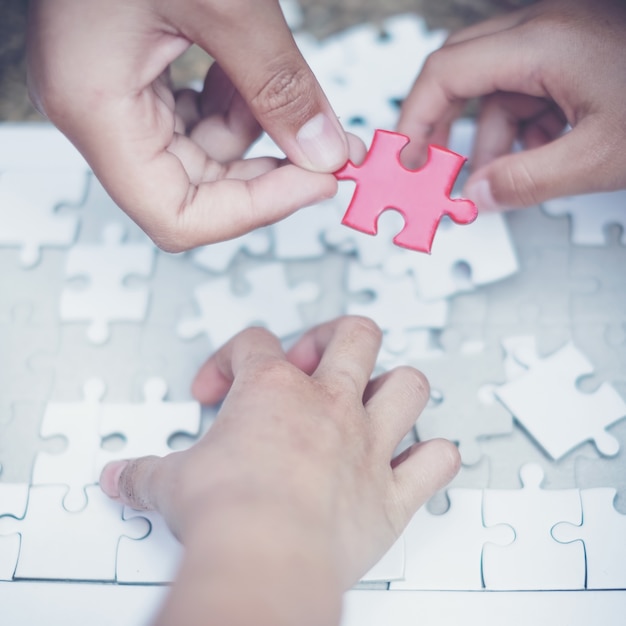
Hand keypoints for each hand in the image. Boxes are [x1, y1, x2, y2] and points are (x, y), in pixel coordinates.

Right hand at [27, 0, 353, 250]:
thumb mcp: (224, 1)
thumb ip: (279, 86)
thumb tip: (322, 152)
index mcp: (96, 107)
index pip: (178, 216)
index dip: (254, 211)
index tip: (314, 184)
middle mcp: (97, 112)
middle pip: (195, 191)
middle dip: (269, 174)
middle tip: (327, 152)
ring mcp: (113, 95)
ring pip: (200, 156)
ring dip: (255, 134)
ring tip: (290, 94)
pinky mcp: (132, 76)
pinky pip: (192, 118)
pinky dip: (233, 105)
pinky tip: (253, 75)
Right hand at [100, 316, 459, 625]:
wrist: (262, 558)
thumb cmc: (224, 513)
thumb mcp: (170, 483)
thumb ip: (145, 473)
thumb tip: (120, 476)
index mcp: (272, 391)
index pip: (253, 343)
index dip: (229, 356)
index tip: (216, 388)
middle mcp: (327, 406)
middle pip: (354, 335)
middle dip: (336, 338)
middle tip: (316, 360)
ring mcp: (366, 445)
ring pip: (407, 385)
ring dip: (396, 387)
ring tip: (375, 399)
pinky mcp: (391, 495)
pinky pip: (436, 464)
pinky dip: (434, 459)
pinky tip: (420, 461)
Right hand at [397, 0, 625, 209]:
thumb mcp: (598, 158)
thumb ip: (525, 181)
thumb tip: (478, 197)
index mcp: (543, 43)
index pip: (445, 73)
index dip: (415, 119)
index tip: (406, 160)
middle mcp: (545, 31)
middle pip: (460, 70)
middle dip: (442, 123)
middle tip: (430, 166)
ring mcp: (559, 42)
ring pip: (495, 88)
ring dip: (489, 137)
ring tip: (501, 178)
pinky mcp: (572, 59)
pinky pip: (526, 93)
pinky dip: (521, 129)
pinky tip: (539, 156)